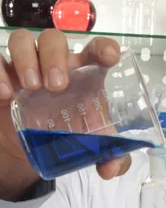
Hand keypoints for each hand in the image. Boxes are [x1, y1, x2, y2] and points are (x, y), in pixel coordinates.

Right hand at [0, 29, 130, 197]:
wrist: (33, 145)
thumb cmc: (68, 133)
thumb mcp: (93, 147)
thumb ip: (112, 158)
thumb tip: (111, 168)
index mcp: (84, 75)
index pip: (95, 50)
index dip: (103, 47)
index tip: (110, 57)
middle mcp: (56, 64)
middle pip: (54, 39)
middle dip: (55, 56)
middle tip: (56, 86)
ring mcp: (27, 66)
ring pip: (23, 40)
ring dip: (27, 57)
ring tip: (32, 87)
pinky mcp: (5, 76)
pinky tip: (6, 93)